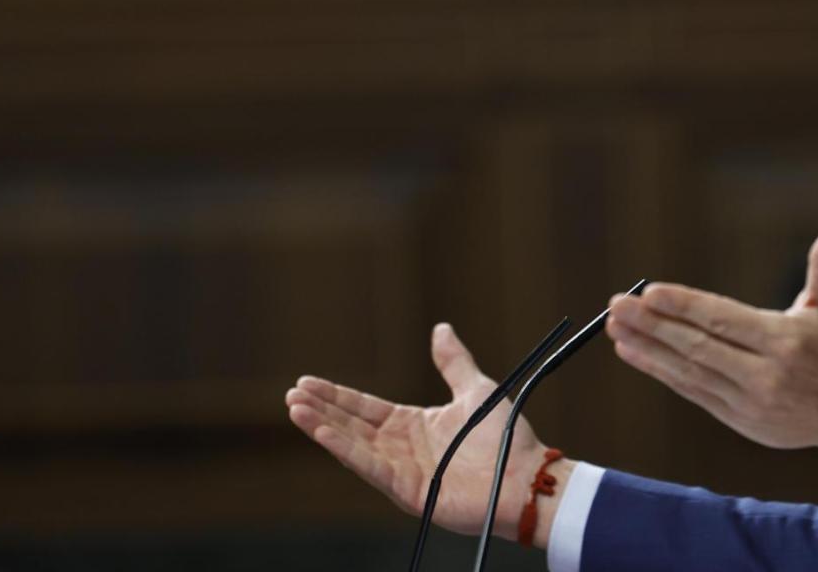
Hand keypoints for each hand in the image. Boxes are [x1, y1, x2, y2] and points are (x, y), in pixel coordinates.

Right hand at [284, 323, 573, 544]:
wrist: (525, 476)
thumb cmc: (506, 439)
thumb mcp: (475, 389)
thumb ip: (454, 362)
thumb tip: (440, 329)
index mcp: (415, 426)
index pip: (367, 408)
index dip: (338, 396)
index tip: (308, 382)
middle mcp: (402, 448)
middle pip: (353, 424)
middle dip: (322, 409)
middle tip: (292, 393)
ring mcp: (402, 470)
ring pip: (354, 444)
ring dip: (323, 427)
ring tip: (295, 409)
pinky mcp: (407, 490)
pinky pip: (370, 465)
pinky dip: (344, 448)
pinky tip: (322, 432)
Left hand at [606, 225, 817, 449]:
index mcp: (784, 341)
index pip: (724, 320)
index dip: (685, 306)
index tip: (650, 292)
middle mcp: (764, 374)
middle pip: (699, 346)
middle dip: (654, 324)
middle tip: (618, 304)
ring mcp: (748, 401)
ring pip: (689, 372)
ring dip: (648, 348)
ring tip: (616, 327)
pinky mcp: (738, 418)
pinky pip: (692, 391)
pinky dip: (660, 372)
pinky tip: (633, 353)